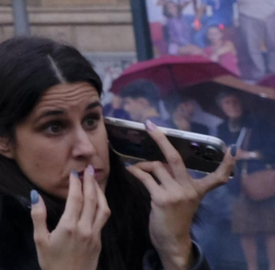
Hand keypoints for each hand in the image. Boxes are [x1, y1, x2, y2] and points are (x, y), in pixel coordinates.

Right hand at [30, 166, 109, 269]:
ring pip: (103, 209)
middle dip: (90, 183)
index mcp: (69, 226)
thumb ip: (38, 217)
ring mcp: (94, 235)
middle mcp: (85, 228)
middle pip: (92, 200)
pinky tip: (98, 202)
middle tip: (88, 169)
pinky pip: (103, 218)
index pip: (75, 199)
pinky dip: (102, 205)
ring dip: (100, 193)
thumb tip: (35, 195)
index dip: (75, 184)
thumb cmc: (52, 262)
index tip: (73, 173)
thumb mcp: (40, 240)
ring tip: (96, 182)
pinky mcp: (99, 241)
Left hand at [128, 120, 234, 269]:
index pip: (218, 177)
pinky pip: (145, 177)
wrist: (172, 239)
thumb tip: (155, 162)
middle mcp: (190, 189)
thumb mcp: (183, 199)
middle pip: (175, 158)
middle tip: (150, 125)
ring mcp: (176, 193)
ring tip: (138, 169)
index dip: (226, 164)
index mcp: (199, 190)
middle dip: (161, 139)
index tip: (232, 150)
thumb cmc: (175, 217)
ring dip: (144, 165)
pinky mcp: (162, 198)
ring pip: (156, 166)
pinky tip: (131, 170)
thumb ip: (175, 180)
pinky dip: (136, 171)